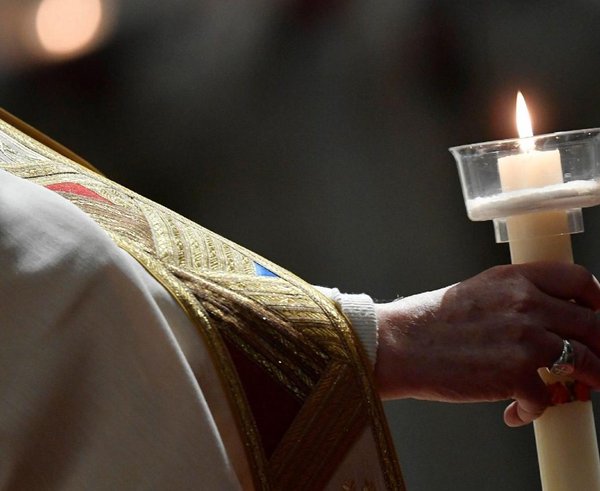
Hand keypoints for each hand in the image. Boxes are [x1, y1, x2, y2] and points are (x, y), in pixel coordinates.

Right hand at [374, 262, 599, 425]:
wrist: (401, 344)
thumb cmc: (432, 322)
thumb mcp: (478, 292)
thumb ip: (517, 297)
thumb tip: (549, 318)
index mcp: (514, 279)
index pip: (578, 279)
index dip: (598, 300)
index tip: (597, 315)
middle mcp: (526, 304)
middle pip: (591, 323)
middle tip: (597, 363)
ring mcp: (525, 339)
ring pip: (584, 362)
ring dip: (587, 380)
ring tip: (576, 390)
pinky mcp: (516, 375)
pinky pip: (546, 397)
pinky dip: (533, 409)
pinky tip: (515, 411)